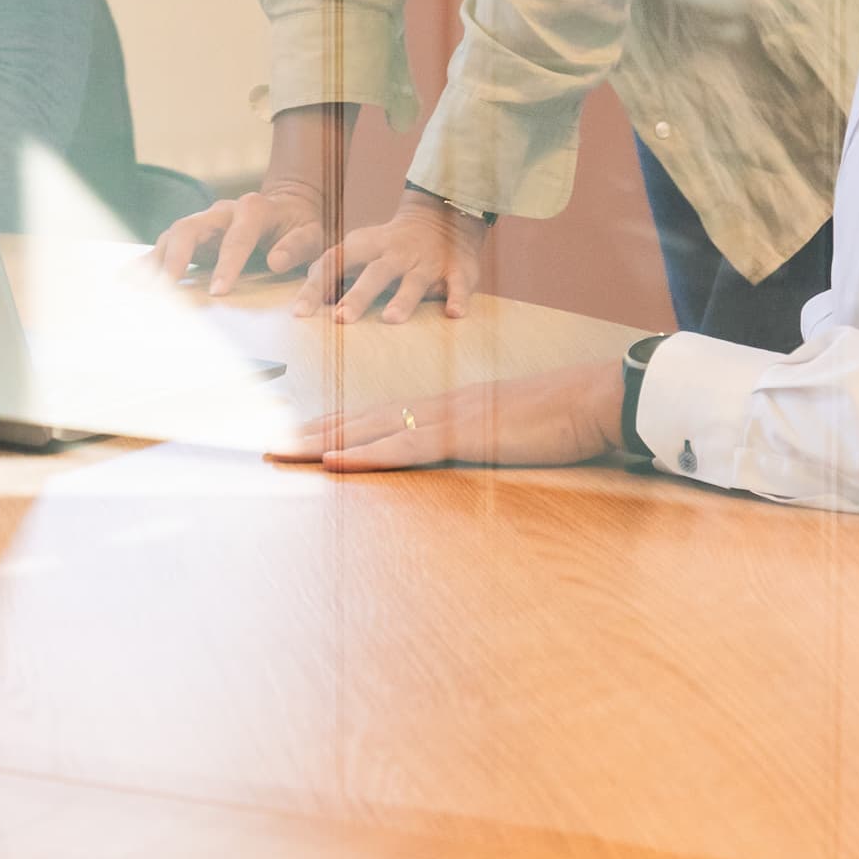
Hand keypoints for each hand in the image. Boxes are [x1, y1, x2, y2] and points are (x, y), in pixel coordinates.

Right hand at [151, 180, 333, 297]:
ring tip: (138, 288)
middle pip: (191, 226)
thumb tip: (275, 261)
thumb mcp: (312, 234)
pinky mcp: (191, 237)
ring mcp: (203, 222)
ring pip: (172, 235)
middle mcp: (222, 211)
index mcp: (254, 209)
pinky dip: (147, 262)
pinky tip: (128, 278)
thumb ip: (297, 246)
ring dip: (155, 262)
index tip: (218, 291)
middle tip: (167, 288)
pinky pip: (165, 246)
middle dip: (176, 257)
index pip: (238, 235)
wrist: (286, 209)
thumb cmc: (300, 227)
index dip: (227, 263)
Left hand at [272, 360, 625, 471]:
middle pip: (358, 418)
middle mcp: (435, 406)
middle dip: (309, 432)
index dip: (333, 424)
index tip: (297, 436)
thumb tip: (463, 454)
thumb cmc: (560, 417)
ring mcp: (445, 418)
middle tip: (265, 444)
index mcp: (444, 407)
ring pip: (367, 429)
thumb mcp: (510, 432)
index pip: (376, 416)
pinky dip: (363, 454)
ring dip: (318, 442)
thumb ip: (480, 440)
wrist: (594, 398)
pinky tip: (331, 461)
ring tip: (278, 451)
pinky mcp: (461, 436)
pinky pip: (401, 447)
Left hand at [299, 190, 490, 322]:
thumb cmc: (390, 246)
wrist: (442, 217)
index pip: (336, 264)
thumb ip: (334, 270)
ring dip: (403, 299)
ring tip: (391, 319)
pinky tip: (455, 314)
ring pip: (414, 280)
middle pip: (375, 273)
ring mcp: (427, 262)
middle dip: (358, 295)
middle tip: (341, 319)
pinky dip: (457, 298)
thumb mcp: (360, 248)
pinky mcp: (457, 270)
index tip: (300, 313)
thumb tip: (304, 300)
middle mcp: (396, 253)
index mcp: (367, 247)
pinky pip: (458, 284)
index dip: (317, 287)